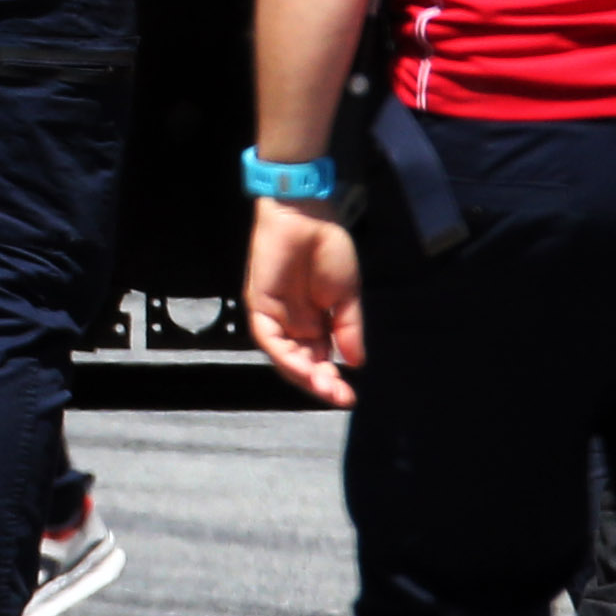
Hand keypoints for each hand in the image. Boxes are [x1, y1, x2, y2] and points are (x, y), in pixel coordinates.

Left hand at [243, 197, 362, 406]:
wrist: (308, 216)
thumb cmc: (328, 249)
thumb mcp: (347, 296)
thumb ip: (348, 330)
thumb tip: (356, 364)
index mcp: (314, 323)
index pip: (319, 361)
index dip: (331, 380)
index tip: (349, 398)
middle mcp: (293, 325)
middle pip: (302, 364)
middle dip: (319, 384)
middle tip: (338, 398)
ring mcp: (275, 317)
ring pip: (284, 358)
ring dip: (303, 376)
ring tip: (324, 388)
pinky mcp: (259, 306)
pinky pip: (269, 339)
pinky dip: (285, 356)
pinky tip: (304, 368)